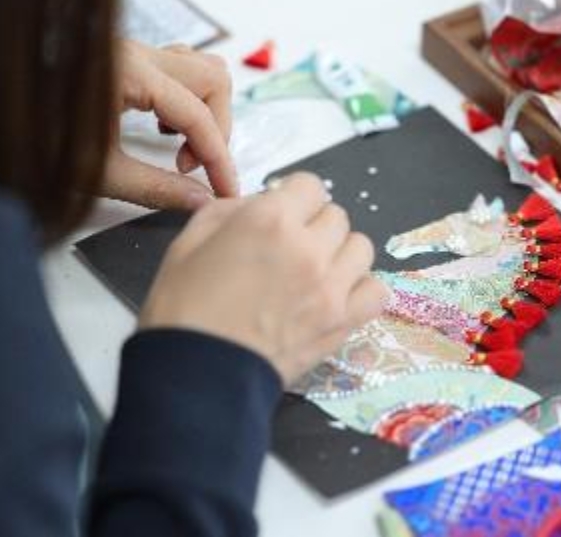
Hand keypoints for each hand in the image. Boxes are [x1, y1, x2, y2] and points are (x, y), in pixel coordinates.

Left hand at [104, 40, 236, 210]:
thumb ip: (153, 188)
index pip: (198, 115)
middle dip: (216, 128)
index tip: (225, 191)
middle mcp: (134, 52)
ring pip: (200, 68)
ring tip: (181, 145)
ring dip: (205, 110)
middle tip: (191, 166)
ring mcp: (131, 52)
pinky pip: (178, 70)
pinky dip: (187, 99)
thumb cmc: (28, 138)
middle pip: (212, 79)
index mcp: (126, 71)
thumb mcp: (94, 172)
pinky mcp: (125, 59)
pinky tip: (165, 127)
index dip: (219, 159)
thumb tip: (200, 200)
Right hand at [139, 173, 388, 383]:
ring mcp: (331, 286)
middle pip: (336, 216)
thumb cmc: (183, 310)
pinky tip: (336, 296)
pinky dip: (362, 289)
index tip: (283, 215)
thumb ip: (229, 211)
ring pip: (361, 247)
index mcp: (269, 220)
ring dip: (340, 253)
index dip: (293, 198)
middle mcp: (308, 247)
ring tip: (315, 272)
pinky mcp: (343, 322)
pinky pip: (377, 290)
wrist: (197, 375)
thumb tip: (259, 203)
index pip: (308, 185)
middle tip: (291, 249)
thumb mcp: (189, 242)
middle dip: (313, 226)